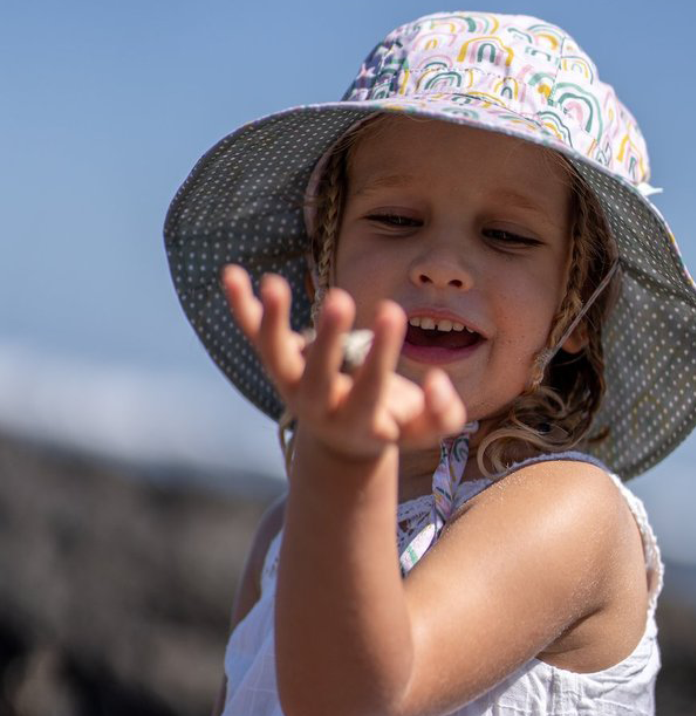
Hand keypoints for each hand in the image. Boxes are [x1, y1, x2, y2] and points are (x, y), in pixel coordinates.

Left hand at [222, 265, 466, 458]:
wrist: (339, 441)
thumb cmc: (387, 423)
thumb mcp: (421, 430)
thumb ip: (443, 414)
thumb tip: (436, 380)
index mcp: (357, 422)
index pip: (368, 391)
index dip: (381, 355)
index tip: (395, 311)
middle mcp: (318, 406)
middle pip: (315, 378)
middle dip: (325, 340)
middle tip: (339, 298)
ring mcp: (292, 385)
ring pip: (275, 356)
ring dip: (272, 322)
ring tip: (272, 284)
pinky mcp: (277, 364)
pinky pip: (254, 335)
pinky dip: (241, 307)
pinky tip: (231, 273)